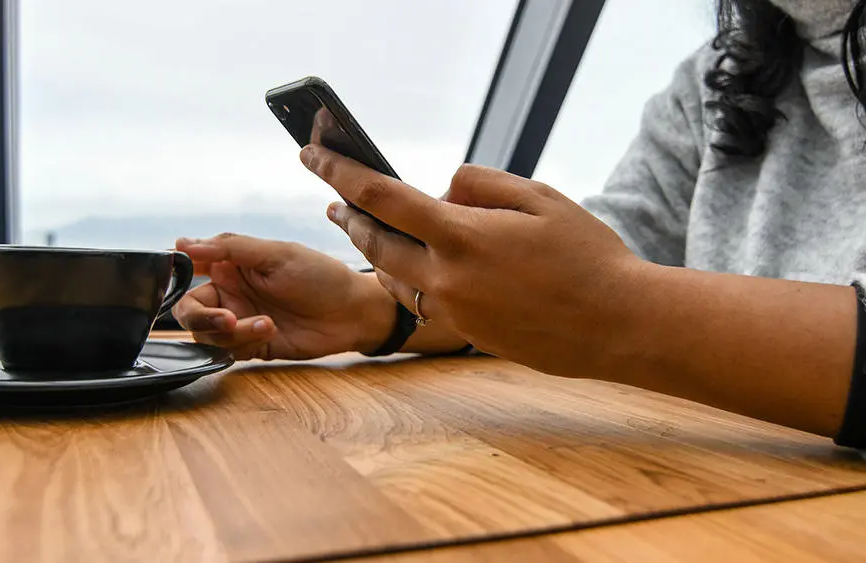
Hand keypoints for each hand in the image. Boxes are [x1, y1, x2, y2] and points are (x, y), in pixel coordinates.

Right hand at [171, 234, 393, 360]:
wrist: (352, 313)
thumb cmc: (320, 276)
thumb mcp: (276, 254)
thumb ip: (229, 248)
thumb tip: (182, 244)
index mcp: (231, 265)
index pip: (188, 268)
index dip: (175, 276)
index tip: (180, 280)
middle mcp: (230, 293)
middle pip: (189, 310)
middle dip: (201, 318)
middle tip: (226, 319)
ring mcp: (240, 320)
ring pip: (207, 335)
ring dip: (231, 332)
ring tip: (265, 323)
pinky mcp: (251, 345)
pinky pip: (229, 351)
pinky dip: (244, 343)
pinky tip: (270, 330)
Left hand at [299, 144, 644, 377]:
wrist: (618, 325)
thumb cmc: (587, 256)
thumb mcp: (540, 198)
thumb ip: (482, 185)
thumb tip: (443, 189)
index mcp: (462, 236)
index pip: (381, 197)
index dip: (339, 171)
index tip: (310, 153)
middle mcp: (446, 278)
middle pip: (374, 243)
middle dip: (349, 217)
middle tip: (333, 200)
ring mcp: (453, 311)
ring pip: (392, 278)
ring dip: (374, 251)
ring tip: (364, 228)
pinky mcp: (466, 333)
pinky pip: (420, 300)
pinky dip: (405, 278)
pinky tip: (408, 266)